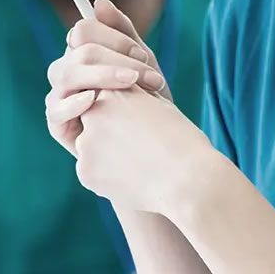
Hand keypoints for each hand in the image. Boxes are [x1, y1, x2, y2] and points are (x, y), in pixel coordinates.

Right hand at [45, 0, 169, 156]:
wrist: (154, 143)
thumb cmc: (147, 99)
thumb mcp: (142, 63)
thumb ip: (123, 32)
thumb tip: (98, 2)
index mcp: (83, 52)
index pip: (83, 30)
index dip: (113, 38)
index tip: (142, 54)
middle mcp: (68, 71)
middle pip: (79, 52)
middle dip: (117, 59)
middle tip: (149, 76)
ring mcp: (60, 96)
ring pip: (67, 74)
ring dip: (103, 75)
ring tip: (132, 84)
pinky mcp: (57, 124)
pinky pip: (56, 109)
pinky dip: (74, 102)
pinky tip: (94, 99)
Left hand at [75, 87, 216, 214]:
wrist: (189, 180)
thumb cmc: (182, 141)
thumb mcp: (160, 106)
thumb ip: (134, 99)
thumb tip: (124, 97)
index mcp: (113, 93)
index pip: (107, 100)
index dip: (125, 115)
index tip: (143, 128)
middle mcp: (94, 114)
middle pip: (95, 123)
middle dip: (110, 134)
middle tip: (140, 148)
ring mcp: (86, 145)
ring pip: (91, 149)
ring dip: (107, 155)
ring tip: (139, 164)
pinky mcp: (85, 173)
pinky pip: (92, 172)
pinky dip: (108, 176)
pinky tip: (132, 178)